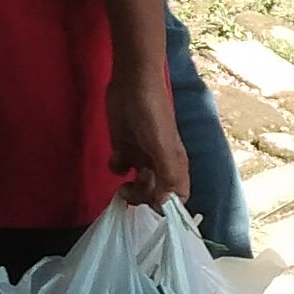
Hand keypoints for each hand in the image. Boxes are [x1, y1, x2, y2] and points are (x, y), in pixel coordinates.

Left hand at [107, 56, 186, 210]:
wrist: (132, 82)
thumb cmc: (152, 113)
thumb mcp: (163, 145)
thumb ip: (166, 174)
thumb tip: (164, 203)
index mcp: (175, 164)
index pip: (178, 196)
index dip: (168, 208)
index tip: (152, 211)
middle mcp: (159, 163)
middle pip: (154, 194)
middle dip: (143, 198)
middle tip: (129, 192)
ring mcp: (141, 155)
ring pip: (137, 184)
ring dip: (129, 189)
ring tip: (121, 185)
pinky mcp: (123, 147)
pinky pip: (120, 168)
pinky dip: (116, 168)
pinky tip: (115, 157)